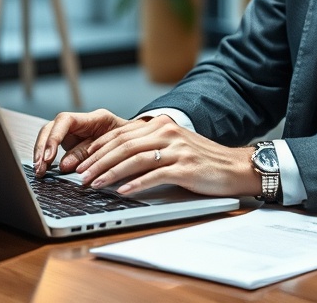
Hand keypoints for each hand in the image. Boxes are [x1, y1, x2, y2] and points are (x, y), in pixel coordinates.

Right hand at [33, 108, 130, 176]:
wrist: (140, 140)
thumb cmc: (132, 140)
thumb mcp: (114, 146)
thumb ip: (88, 154)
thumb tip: (63, 165)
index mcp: (95, 118)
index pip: (65, 120)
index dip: (55, 137)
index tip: (49, 156)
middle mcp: (81, 122)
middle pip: (51, 127)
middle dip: (42, 147)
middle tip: (40, 167)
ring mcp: (75, 132)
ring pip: (49, 136)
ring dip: (41, 153)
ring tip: (39, 171)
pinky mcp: (72, 143)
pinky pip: (55, 147)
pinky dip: (48, 158)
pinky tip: (44, 170)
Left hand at [75, 115, 259, 197]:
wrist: (235, 166)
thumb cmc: (202, 160)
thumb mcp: (174, 145)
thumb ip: (149, 147)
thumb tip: (116, 159)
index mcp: (162, 125)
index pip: (122, 133)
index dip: (99, 147)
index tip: (82, 159)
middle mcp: (168, 132)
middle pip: (124, 146)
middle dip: (98, 162)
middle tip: (81, 175)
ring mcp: (177, 149)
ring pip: (135, 159)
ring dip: (110, 173)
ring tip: (94, 185)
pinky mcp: (185, 168)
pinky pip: (154, 175)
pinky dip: (135, 184)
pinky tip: (122, 192)